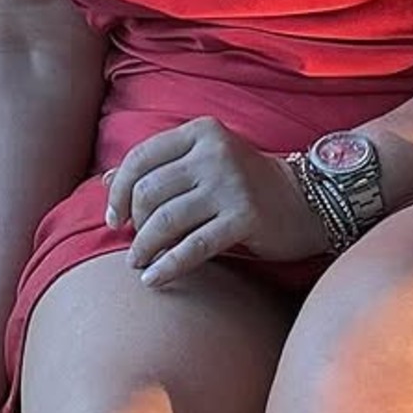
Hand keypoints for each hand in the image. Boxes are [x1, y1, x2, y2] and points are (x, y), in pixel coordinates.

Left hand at [105, 115, 331, 284]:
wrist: (308, 200)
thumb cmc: (246, 183)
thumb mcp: (203, 162)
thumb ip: (158, 166)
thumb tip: (103, 180)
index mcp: (201, 132)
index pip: (140, 158)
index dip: (118, 192)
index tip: (113, 218)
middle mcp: (214, 154)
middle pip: (148, 192)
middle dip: (133, 224)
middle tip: (134, 243)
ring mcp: (231, 185)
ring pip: (165, 220)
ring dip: (144, 247)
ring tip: (138, 263)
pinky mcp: (245, 218)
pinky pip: (193, 247)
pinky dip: (167, 266)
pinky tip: (153, 280)